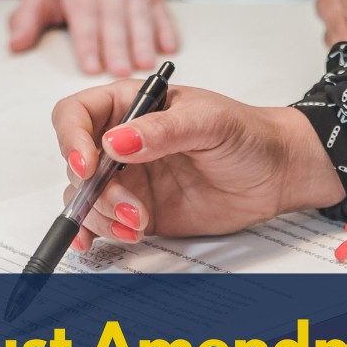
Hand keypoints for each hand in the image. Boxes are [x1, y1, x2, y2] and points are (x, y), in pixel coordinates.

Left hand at [9, 0, 178, 76]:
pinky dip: (166, 28)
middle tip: (119, 73)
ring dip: (143, 40)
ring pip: (139, 14)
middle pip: (113, 16)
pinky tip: (168, 47)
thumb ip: (27, 19)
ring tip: (143, 65)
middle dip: (117, 46)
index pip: (83, 13)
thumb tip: (16, 45)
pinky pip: (161, 10)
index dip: (87, 41)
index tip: (90, 66)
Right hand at [51, 82, 343, 247]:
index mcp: (131, 105)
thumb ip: (163, 130)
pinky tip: (94, 241)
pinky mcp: (136, 210)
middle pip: (77, 162)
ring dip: (102, 215)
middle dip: (96, 190)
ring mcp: (127, 178)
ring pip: (85, 196)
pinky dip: (93, 231)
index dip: (71, 138)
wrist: (276, 174)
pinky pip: (101, 220)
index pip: (76, 114)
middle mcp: (122, 141)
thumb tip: (117, 141)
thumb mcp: (209, 122)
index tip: (87, 166)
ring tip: (140, 224)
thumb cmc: (247, 134)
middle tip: (132, 207)